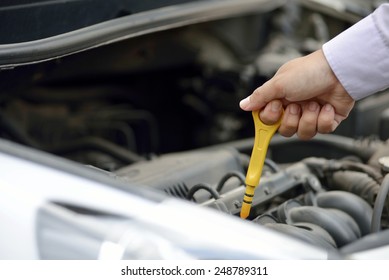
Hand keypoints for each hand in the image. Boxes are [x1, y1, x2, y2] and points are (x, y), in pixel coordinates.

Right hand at [240, 49, 354, 139]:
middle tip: (296, 105)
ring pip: (303, 133)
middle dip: (291, 119)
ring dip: (308, 119)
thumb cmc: (309, 71)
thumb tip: (243, 104)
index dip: (269, 119)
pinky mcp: (327, 119)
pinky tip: (326, 106)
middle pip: (284, 130)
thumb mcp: (279, 83)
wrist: (340, 71)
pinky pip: (321, 130)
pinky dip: (324, 119)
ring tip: (314, 103)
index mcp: (280, 98)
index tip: (274, 110)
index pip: (267, 119)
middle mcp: (294, 107)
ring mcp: (310, 114)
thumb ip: (260, 96)